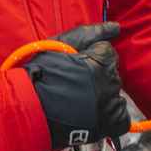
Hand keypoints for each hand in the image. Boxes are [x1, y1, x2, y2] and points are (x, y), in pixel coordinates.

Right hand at [26, 22, 129, 150]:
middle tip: (74, 85)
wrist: (29, 109)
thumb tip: (116, 27)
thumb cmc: (41, 74)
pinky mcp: (113, 123)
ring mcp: (112, 103)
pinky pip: (121, 117)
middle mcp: (111, 81)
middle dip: (96, 77)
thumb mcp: (62, 44)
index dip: (90, 58)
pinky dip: (109, 116)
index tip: (75, 66)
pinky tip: (90, 115)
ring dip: (101, 96)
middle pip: (111, 74)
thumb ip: (92, 33)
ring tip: (78, 102)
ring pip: (115, 94)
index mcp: (103, 59)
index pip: (108, 52)